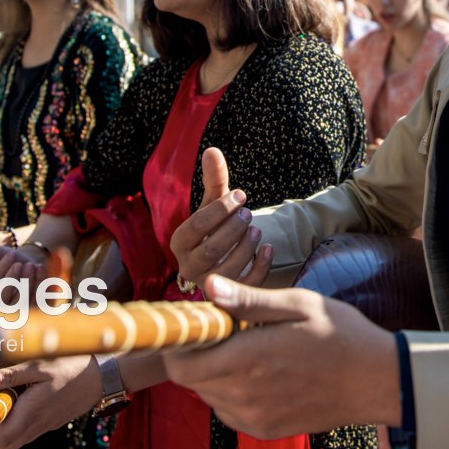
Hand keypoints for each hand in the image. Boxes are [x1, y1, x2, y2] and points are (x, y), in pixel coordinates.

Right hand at [0, 243, 72, 306]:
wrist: (30, 265)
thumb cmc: (10, 260)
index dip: (1, 269)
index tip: (11, 254)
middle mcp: (1, 304)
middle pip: (4, 297)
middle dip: (13, 279)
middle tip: (20, 264)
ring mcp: (19, 309)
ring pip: (22, 302)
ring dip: (28, 282)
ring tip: (31, 265)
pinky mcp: (36, 309)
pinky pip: (39, 302)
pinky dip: (40, 284)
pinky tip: (40, 268)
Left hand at [0, 355, 101, 448]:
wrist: (103, 376)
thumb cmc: (71, 367)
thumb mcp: (40, 366)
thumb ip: (12, 375)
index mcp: (32, 413)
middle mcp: (38, 425)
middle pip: (4, 446)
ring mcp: (46, 426)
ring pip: (16, 442)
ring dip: (3, 430)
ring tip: (4, 403)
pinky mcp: (52, 422)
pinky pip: (28, 433)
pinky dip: (16, 425)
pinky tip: (21, 401)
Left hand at [162, 276, 400, 438]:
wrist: (378, 381)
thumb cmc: (342, 334)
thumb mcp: (298, 304)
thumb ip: (249, 300)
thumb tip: (208, 285)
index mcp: (249, 359)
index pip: (182, 365)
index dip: (178, 345)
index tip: (193, 324)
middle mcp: (245, 395)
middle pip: (192, 381)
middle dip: (197, 354)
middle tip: (223, 330)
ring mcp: (255, 417)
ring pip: (209, 396)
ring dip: (214, 373)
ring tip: (244, 349)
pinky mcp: (266, 430)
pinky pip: (229, 412)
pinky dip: (231, 392)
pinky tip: (258, 372)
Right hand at [170, 147, 272, 286]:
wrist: (217, 263)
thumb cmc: (214, 229)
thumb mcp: (212, 206)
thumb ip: (213, 181)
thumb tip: (213, 149)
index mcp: (179, 243)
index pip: (195, 227)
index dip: (219, 210)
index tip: (240, 194)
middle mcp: (188, 268)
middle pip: (210, 250)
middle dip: (233, 229)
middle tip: (249, 213)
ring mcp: (209, 285)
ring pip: (227, 270)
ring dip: (246, 247)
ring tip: (257, 229)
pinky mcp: (229, 299)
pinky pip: (246, 286)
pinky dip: (260, 267)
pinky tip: (269, 249)